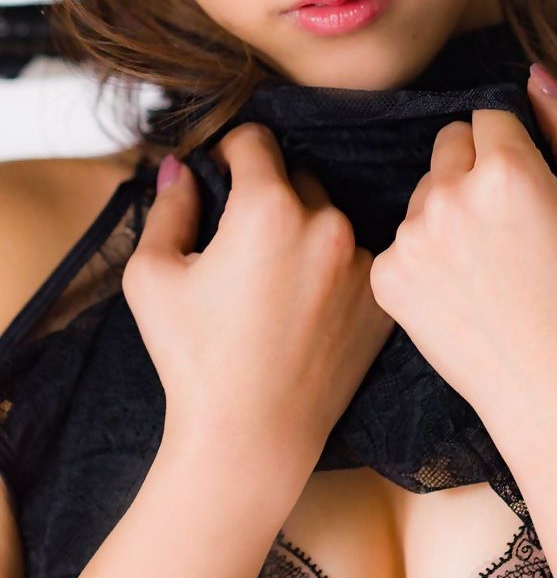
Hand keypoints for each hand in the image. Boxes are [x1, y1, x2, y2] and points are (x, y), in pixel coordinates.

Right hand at [122, 123, 394, 459]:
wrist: (249, 438)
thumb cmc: (191, 358)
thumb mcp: (153, 275)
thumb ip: (168, 206)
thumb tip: (181, 168)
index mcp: (269, 208)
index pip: (256, 140)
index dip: (229, 153)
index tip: (220, 179)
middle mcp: (327, 224)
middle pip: (297, 176)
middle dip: (268, 195)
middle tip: (242, 243)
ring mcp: (362, 262)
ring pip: (330, 219)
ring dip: (305, 231)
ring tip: (275, 283)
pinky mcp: (381, 299)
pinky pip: (357, 260)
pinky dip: (334, 270)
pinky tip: (305, 308)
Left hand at [368, 65, 556, 462]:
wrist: (555, 397)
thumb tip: (535, 77)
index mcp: (508, 171)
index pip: (490, 114)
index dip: (516, 150)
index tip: (530, 192)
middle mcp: (448, 195)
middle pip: (449, 143)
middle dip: (477, 168)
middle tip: (508, 227)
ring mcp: (410, 237)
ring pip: (424, 189)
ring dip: (448, 208)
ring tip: (487, 265)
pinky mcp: (387, 275)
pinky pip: (403, 236)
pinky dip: (426, 253)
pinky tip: (460, 290)